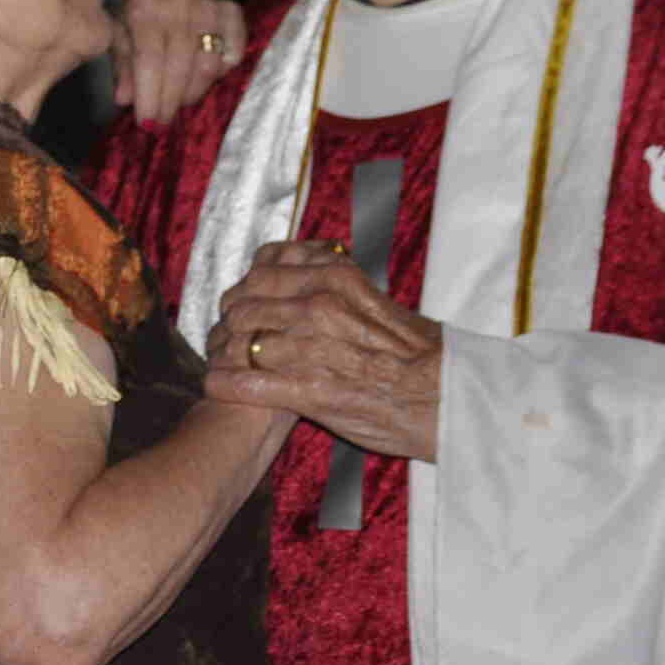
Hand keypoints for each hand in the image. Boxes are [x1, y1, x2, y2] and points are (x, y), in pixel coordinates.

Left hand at [110, 0, 245, 123]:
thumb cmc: (137, 20)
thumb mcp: (120, 39)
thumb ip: (123, 68)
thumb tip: (125, 99)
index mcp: (144, 6)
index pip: (149, 60)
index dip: (149, 95)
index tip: (147, 122)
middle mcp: (177, 0)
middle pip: (179, 65)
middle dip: (170, 100)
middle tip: (163, 121)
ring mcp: (206, 3)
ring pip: (207, 63)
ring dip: (194, 91)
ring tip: (181, 100)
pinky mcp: (229, 10)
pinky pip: (234, 50)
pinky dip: (223, 69)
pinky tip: (209, 76)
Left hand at [204, 241, 441, 456]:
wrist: (446, 396)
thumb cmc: (417, 352)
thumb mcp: (375, 296)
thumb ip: (336, 282)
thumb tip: (308, 268)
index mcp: (334, 277)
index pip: (262, 271)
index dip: (243, 288)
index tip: (240, 300)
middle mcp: (317, 305)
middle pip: (244, 305)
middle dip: (229, 322)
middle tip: (226, 335)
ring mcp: (310, 347)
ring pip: (240, 342)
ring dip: (225, 354)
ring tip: (223, 362)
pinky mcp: (307, 390)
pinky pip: (245, 382)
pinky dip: (225, 383)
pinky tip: (217, 385)